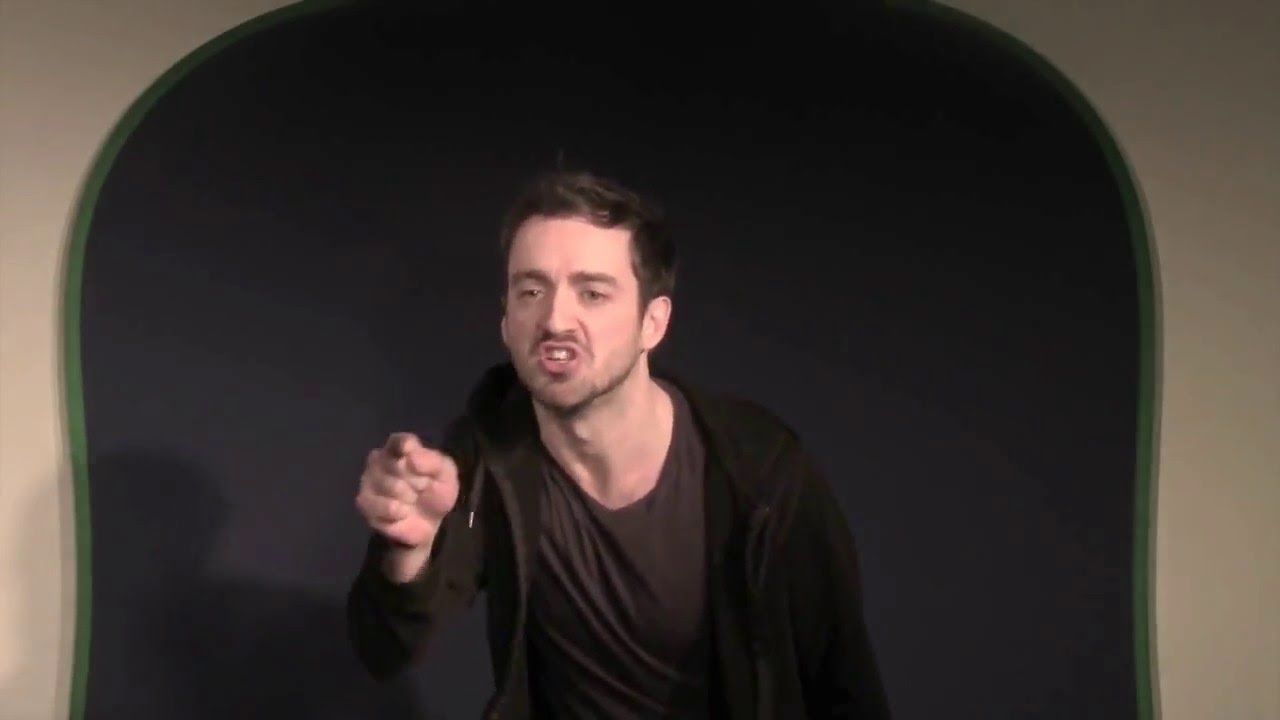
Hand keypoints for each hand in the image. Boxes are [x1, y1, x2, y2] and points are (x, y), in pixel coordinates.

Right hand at [356, 432, 458, 551]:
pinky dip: (395, 511)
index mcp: (400, 448)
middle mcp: (379, 460)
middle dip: (415, 480)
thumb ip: (433, 462)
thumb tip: (411, 457)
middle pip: (395, 464)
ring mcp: (369, 480)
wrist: (430, 523)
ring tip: (413, 500)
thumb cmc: (436, 491)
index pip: (398, 441)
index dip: (404, 445)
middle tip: (423, 487)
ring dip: (407, 496)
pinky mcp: (364, 502)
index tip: (410, 451)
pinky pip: (378, 505)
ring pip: (387, 485)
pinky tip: (402, 513)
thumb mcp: (445, 475)